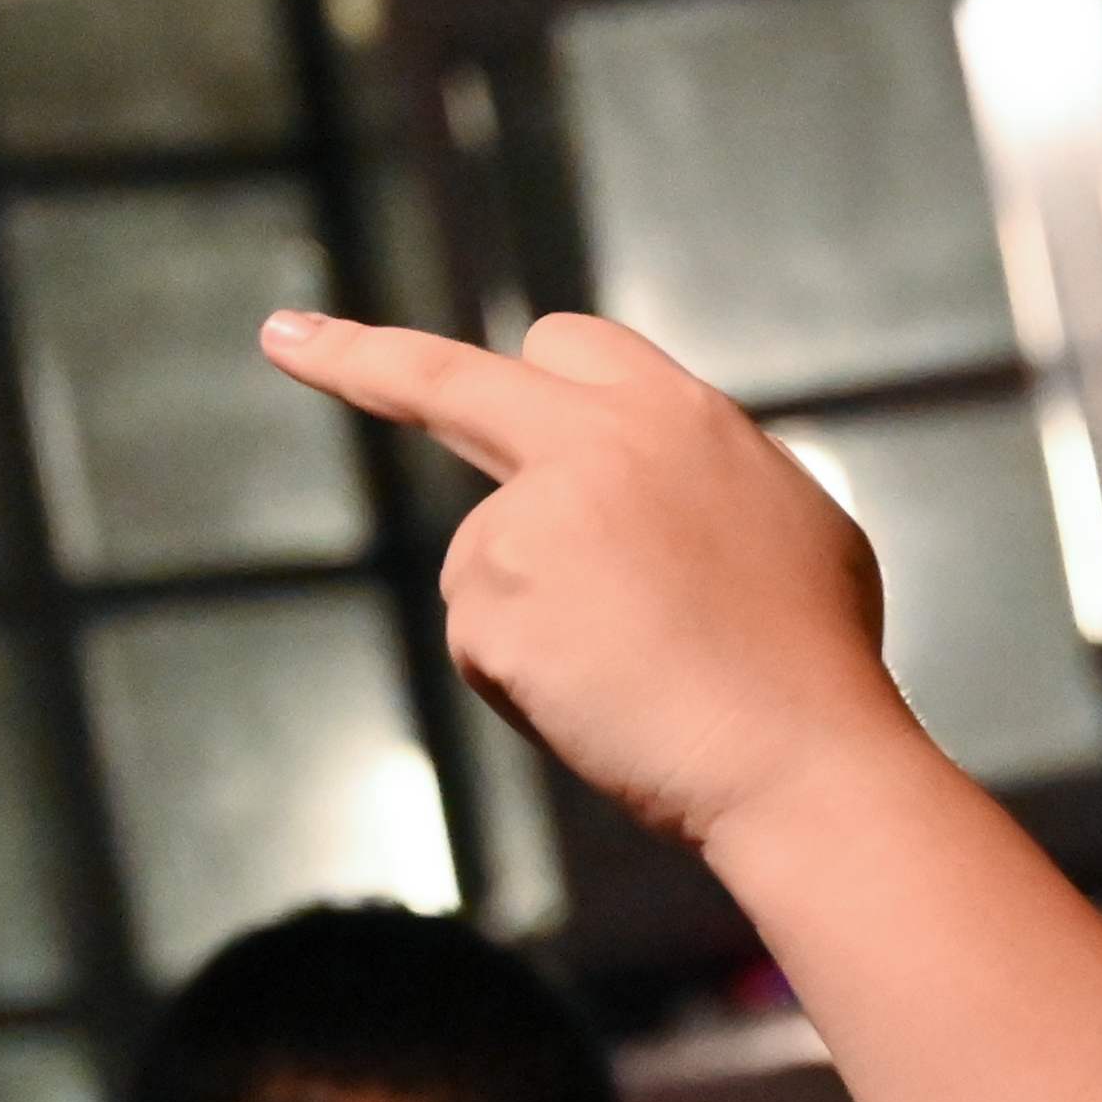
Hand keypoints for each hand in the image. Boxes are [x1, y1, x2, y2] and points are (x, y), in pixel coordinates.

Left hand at [258, 307, 924, 847]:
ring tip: (638, 675)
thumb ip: (695, 479)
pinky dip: (531, 684)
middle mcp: (592, 442)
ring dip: (535, 620)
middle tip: (286, 340)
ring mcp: (530, 520)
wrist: (801, 761)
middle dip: (357, 358)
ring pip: (483, 563)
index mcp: (676, 414)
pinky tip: (605, 705)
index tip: (439, 343)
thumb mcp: (789, 523)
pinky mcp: (488, 603)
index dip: (515, 364)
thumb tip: (643, 489)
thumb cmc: (815, 664)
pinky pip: (484, 644)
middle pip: (447, 380)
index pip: (566, 347)